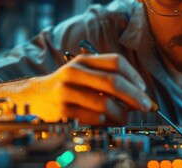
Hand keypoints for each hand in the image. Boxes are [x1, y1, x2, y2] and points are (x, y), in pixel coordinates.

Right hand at [23, 53, 151, 124]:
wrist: (35, 96)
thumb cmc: (68, 85)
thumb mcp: (84, 72)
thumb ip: (108, 78)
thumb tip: (139, 94)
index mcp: (84, 61)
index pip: (116, 62)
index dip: (134, 76)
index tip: (143, 89)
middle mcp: (74, 72)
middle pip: (114, 82)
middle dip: (135, 96)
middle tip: (146, 106)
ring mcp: (66, 91)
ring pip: (105, 102)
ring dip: (122, 113)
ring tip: (126, 117)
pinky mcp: (62, 110)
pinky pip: (93, 117)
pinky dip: (107, 121)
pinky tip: (109, 121)